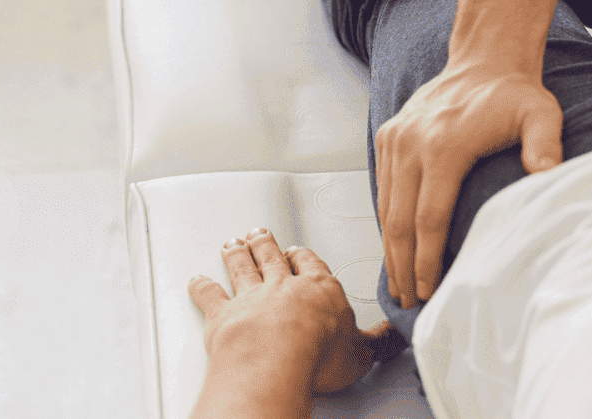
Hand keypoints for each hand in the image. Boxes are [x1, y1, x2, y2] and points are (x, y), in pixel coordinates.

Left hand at [188, 229, 404, 397]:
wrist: (277, 358)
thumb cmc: (318, 353)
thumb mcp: (360, 352)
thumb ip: (375, 341)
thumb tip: (394, 336)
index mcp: (319, 288)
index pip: (311, 263)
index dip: (302, 256)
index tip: (297, 251)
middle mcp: (283, 285)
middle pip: (272, 257)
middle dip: (266, 244)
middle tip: (260, 233)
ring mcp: (251, 297)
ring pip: (243, 267)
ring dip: (238, 254)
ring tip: (233, 244)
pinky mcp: (223, 315)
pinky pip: (210, 295)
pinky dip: (202, 286)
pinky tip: (197, 279)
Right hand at [375, 50, 564, 308]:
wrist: (484, 59)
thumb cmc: (515, 94)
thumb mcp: (540, 114)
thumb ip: (544, 144)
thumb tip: (548, 175)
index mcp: (443, 145)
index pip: (429, 217)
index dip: (427, 259)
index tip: (430, 290)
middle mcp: (411, 143)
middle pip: (400, 220)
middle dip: (403, 266)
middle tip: (410, 301)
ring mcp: (395, 138)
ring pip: (385, 206)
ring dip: (390, 249)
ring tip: (399, 284)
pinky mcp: (388, 135)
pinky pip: (383, 187)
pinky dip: (386, 220)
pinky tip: (395, 246)